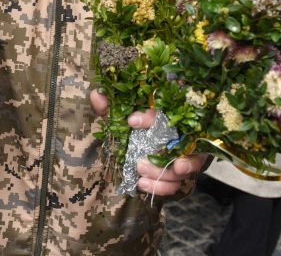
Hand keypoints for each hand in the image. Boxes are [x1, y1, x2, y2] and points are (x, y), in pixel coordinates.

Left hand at [90, 91, 208, 196]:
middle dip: (160, 154)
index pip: (163, 113)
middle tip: (139, 163)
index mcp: (165, 118)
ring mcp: (183, 155)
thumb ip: (108, 109)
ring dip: (162, 174)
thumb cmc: (131, 131)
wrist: (140, 153)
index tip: (131, 121)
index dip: (149, 118)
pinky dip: (161, 187)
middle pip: (179, 143)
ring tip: (141, 175)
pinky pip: (177, 183)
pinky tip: (143, 185)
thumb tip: (96, 95)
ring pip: (182, 166)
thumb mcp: (118, 120)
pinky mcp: (180, 174)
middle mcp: (179, 135)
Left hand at [127, 109, 208, 195]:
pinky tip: (141, 184)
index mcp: (194, 144)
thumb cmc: (166, 122)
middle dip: (162, 172)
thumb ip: (150, 118)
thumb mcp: (161, 117)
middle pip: (182, 173)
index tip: (178, 166)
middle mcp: (189, 160)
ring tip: (141, 180)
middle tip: (141, 165)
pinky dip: (153, 187)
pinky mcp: (168, 178)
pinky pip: (164, 187)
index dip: (190, 164)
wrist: (162, 129)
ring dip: (157, 184)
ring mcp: (179, 171)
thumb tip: (133, 120)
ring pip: (174, 184)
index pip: (198, 157)